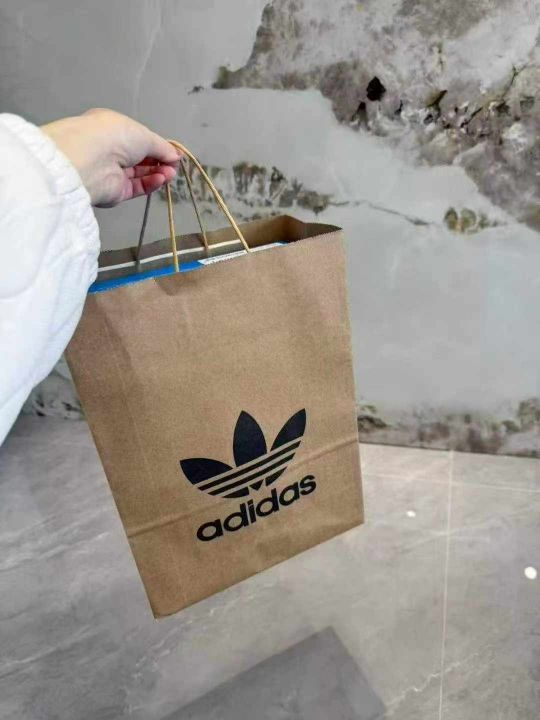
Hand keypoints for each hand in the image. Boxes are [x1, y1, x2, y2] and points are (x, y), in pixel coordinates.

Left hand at [41, 108, 180, 207]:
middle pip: (141, 158)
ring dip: (158, 172)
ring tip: (171, 173)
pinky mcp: (115, 191)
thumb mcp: (144, 135)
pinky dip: (150, 183)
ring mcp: (112, 172)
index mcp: (113, 129)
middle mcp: (111, 150)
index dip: (157, 146)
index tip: (173, 153)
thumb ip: (162, 147)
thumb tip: (176, 155)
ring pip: (140, 174)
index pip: (138, 139)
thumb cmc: (116, 137)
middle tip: (174, 165)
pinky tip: (161, 179)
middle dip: (160, 161)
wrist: (92, 161)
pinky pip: (137, 187)